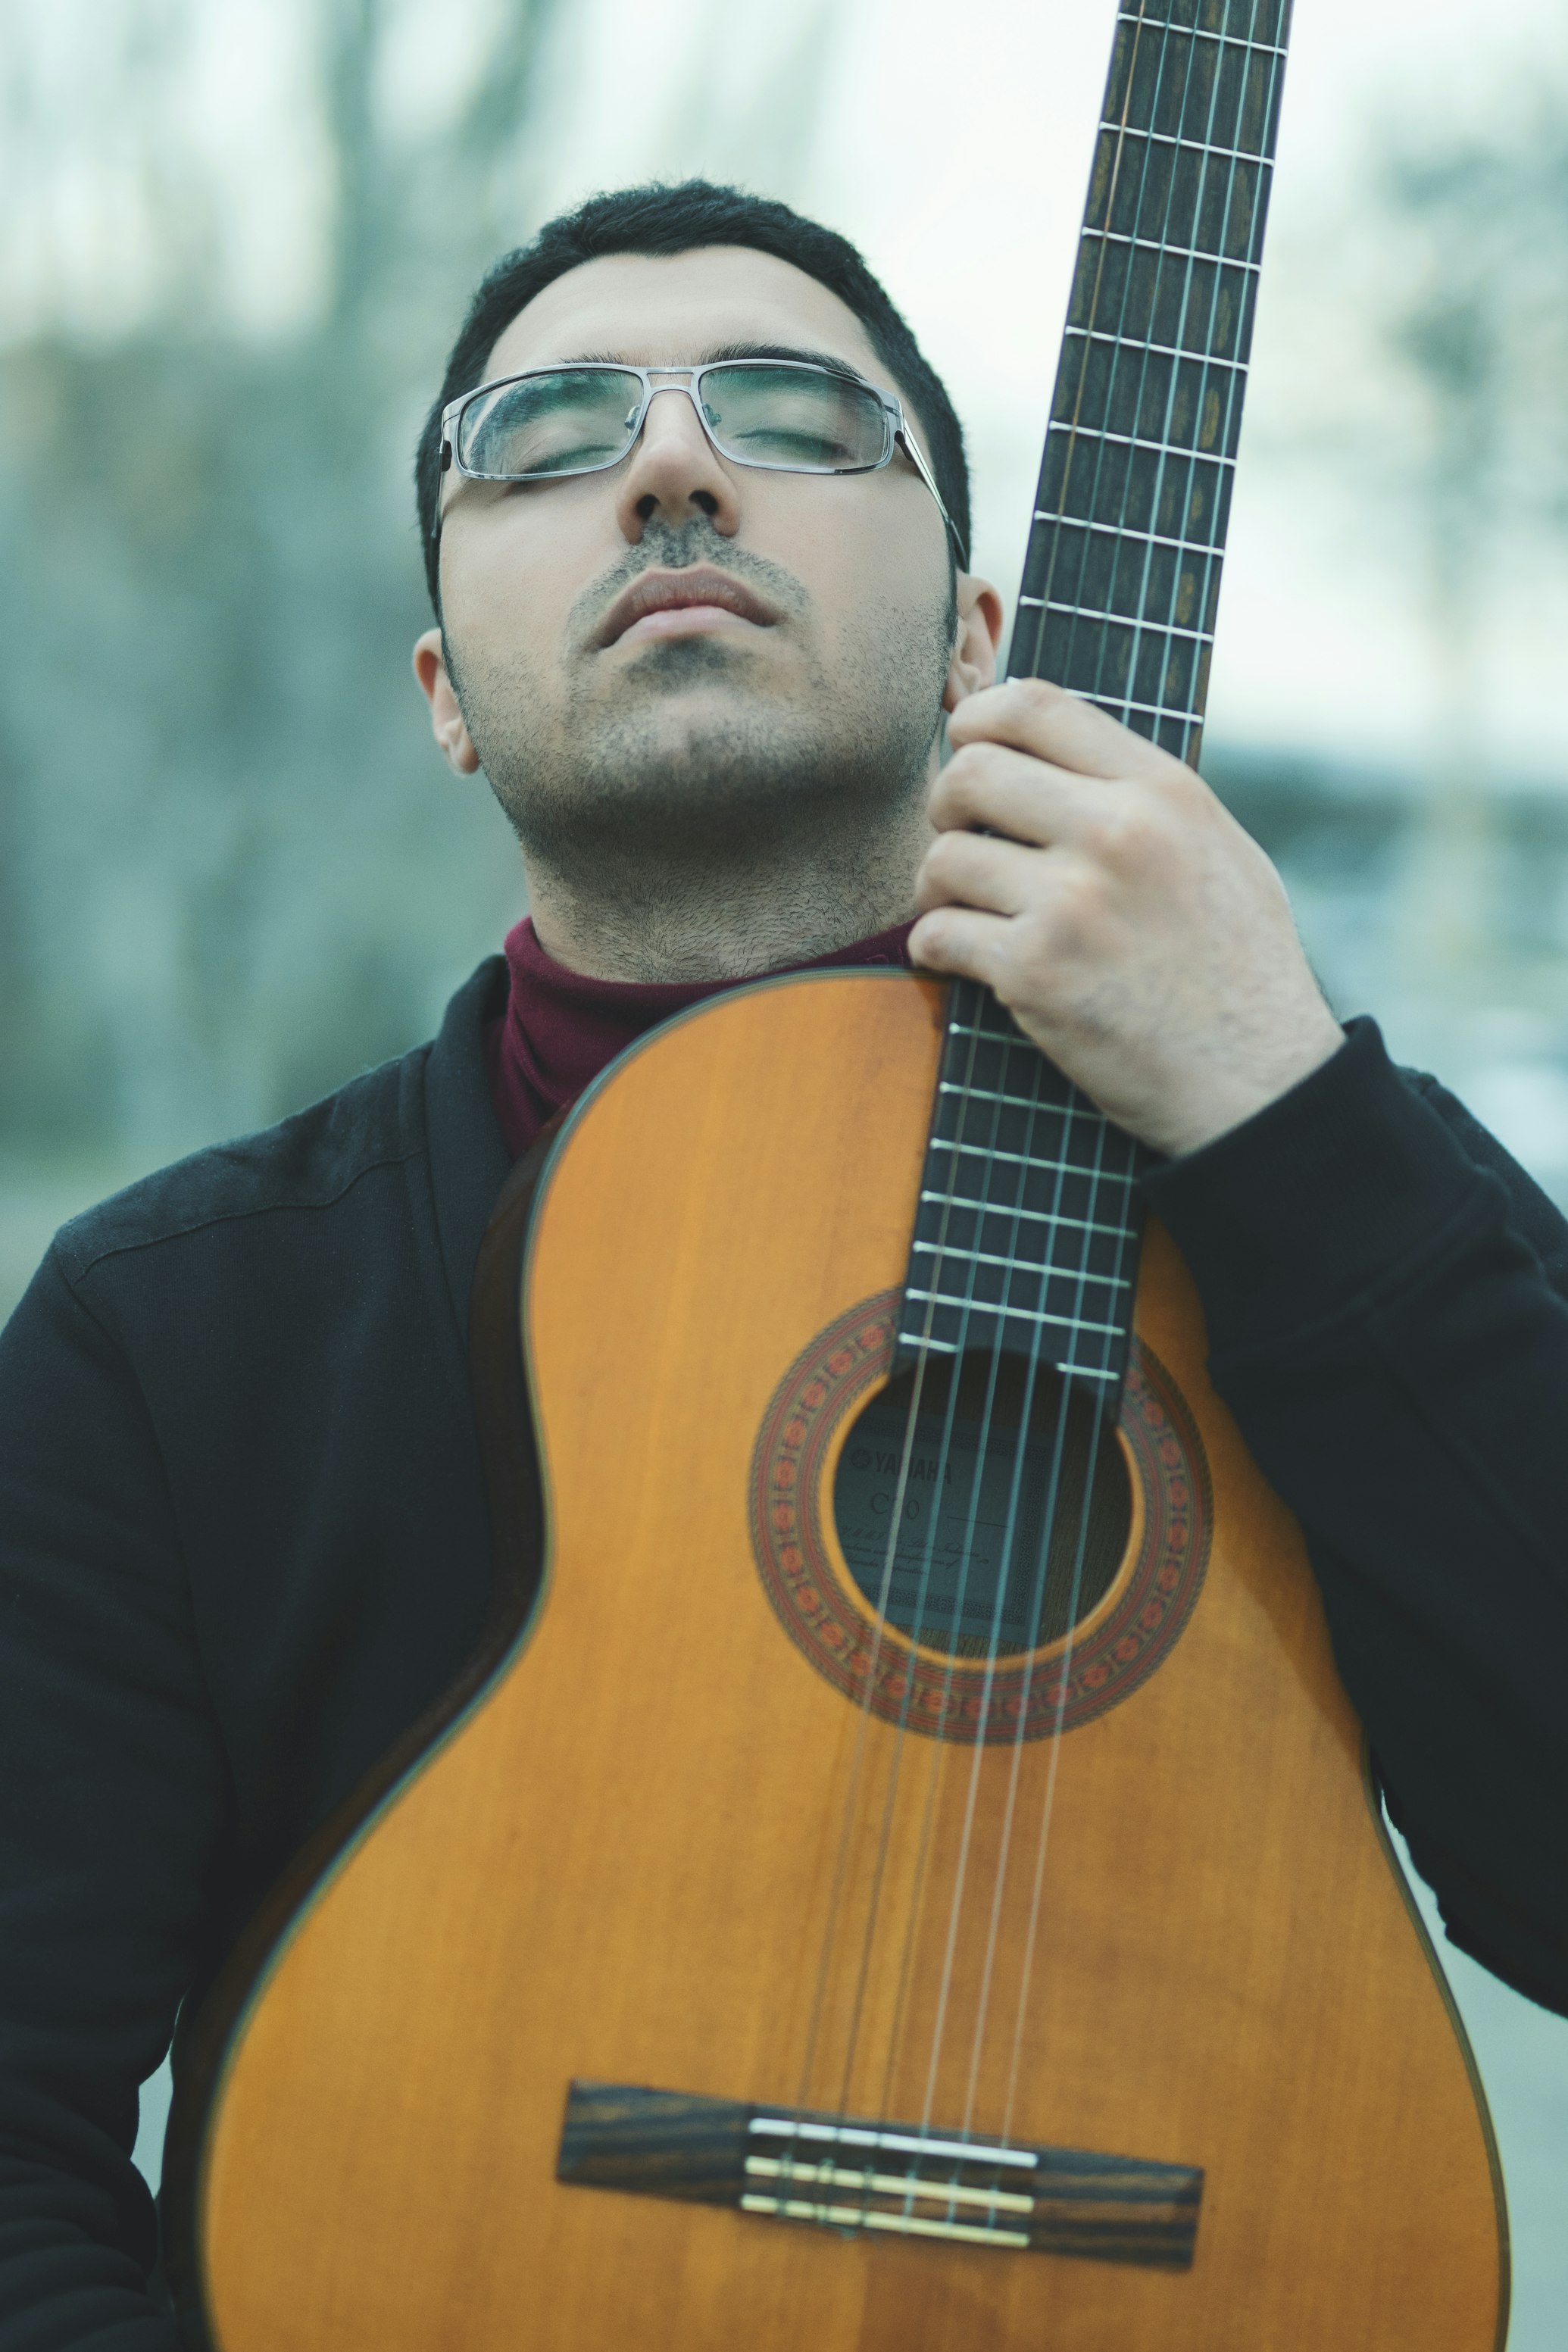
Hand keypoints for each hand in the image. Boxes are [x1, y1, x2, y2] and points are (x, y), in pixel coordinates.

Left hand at [906, 680, 1345, 1156]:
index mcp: (1163, 790)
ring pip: (943, 856)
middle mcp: (1116, 833)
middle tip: (960, 839)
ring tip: (964, 908)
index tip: (966, 744)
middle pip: (970, 770)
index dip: (978, 717)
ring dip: (936, 885)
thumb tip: (1056, 752)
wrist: (1257, 1083)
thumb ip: (1144, 795)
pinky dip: (935, 948)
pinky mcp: (1036, 974)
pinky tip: (960, 959)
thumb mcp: (1221, 849)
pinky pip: (938, 933)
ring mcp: (1072, 904)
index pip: (1036, 704)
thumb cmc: (1240, 970)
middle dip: (945, 804)